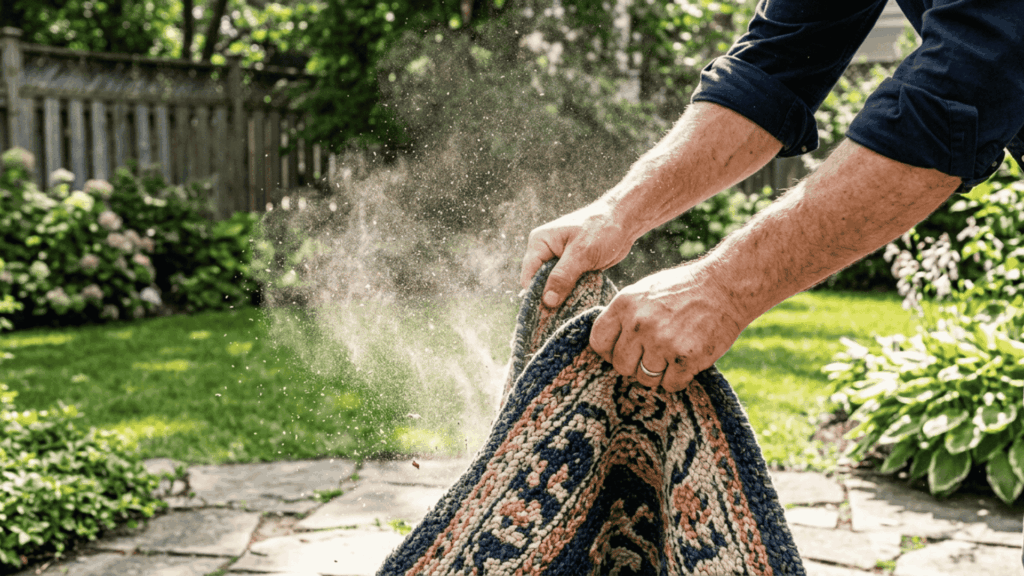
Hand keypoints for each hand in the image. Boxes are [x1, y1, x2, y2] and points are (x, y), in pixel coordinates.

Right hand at [520, 201, 634, 307]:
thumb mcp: (581, 253)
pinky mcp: (572, 267)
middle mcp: (545, 252)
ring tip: (572, 312)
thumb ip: (562, 277)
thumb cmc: (601, 229)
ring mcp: (559, 260)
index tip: (546, 314)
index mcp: (539, 243)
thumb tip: (547, 301)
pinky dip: (573, 294)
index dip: (536, 295)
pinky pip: (567, 286)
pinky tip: (580, 304)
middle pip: (540, 283)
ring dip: (563, 298)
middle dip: (550, 299)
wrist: (624, 220)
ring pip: (554, 287)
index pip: (528, 276)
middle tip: (561, 317)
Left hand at [589, 263, 747, 391]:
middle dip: (635, 365)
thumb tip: (609, 344)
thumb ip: (625, 315)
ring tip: (672, 356)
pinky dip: (679, 379)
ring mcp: (661, 343)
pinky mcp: (685, 359)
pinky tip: (687, 362)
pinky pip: (670, 385)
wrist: (727, 286)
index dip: (609, 352)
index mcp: (624, 304)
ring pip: (645, 379)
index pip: (598, 342)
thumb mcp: (645, 290)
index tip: (623, 352)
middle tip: (653, 356)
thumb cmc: (685, 288)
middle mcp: (639, 324)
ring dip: (658, 374)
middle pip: (621, 366)